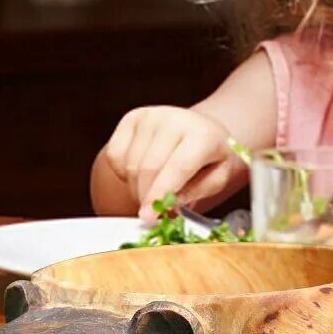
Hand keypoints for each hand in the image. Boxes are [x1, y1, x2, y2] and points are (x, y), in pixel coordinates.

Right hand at [101, 106, 242, 218]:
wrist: (201, 130)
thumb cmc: (210, 158)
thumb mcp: (217, 179)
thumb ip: (194, 193)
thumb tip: (167, 206)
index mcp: (203, 134)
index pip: (178, 167)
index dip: (160, 194)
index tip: (148, 217)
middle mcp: (175, 119)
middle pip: (149, 168)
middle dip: (146, 197)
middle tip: (153, 211)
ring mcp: (151, 116)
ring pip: (130, 165)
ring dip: (136, 187)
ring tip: (153, 188)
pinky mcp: (132, 118)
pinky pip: (115, 156)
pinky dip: (124, 173)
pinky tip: (141, 171)